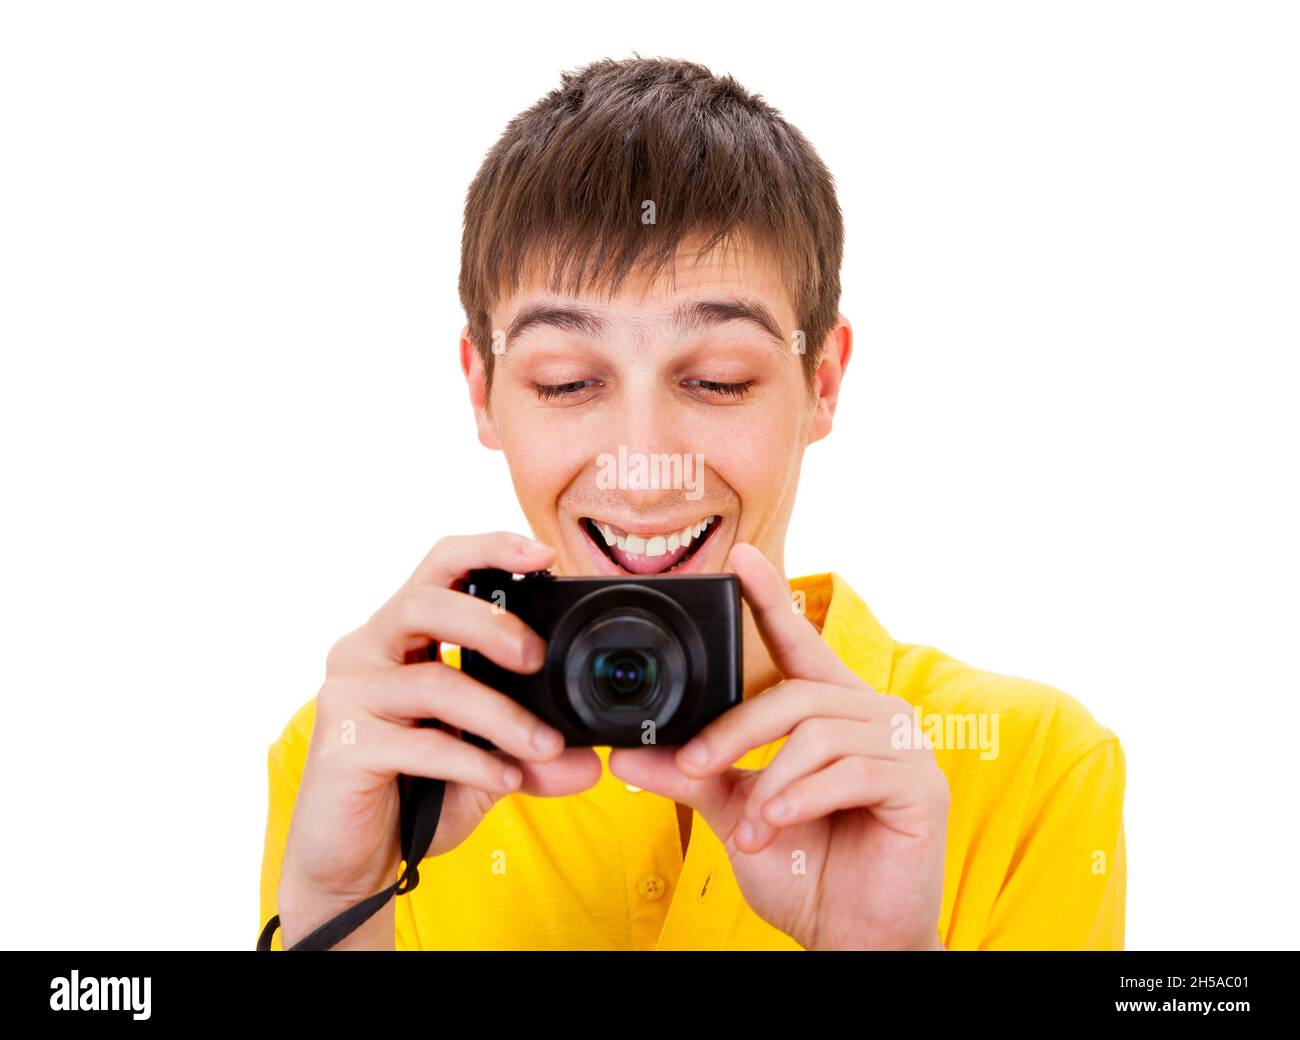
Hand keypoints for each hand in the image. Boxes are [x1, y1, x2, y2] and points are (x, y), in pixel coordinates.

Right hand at [278, 532, 601, 946]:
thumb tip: (591, 761)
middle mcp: (366, 652)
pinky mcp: (342, 745)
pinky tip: (504, 779)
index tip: (543, 555)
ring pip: (432, 681)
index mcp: (400, 637)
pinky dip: (471, 760)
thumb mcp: (486, 768)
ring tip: (545, 745)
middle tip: (539, 659)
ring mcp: (348, 696)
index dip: (489, 549)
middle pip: (426, 603)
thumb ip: (533, 756)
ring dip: (500, 714)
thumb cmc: (413, 796)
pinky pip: (418, 743)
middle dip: (492, 624)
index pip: (439, 566)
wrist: (351, 864)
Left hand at [608, 543, 948, 949]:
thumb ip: (692, 776)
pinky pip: (850, 770)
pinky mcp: (921, 784)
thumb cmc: (804, 869)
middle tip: (693, 765)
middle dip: (735, 729)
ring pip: (817, 732)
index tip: (740, 557)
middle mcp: (873, 715)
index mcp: (832, 712)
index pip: (799, 644)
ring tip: (751, 829)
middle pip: (795, 693)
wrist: (852, 938)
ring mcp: (904, 746)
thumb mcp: (737, 813)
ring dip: (770, 782)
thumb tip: (627, 753)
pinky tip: (781, 827)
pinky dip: (803, 798)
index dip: (771, 599)